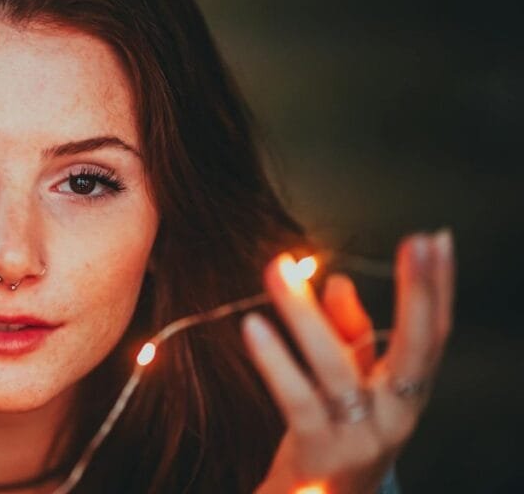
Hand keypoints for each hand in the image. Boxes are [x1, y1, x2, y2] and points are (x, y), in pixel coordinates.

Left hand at [244, 230, 454, 493]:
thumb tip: (336, 282)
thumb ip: (348, 333)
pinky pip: (297, 400)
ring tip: (278, 269)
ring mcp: (360, 438)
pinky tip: (253, 326)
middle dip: (419, 294)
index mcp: (408, 394)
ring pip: (337, 368)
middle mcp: (395, 417)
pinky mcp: (318, 452)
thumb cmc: (336, 433)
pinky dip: (274, 362)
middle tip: (413, 243)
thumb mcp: (350, 382)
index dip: (439, 287)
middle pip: (414, 350)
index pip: (434, 335)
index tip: (435, 240)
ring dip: (306, 314)